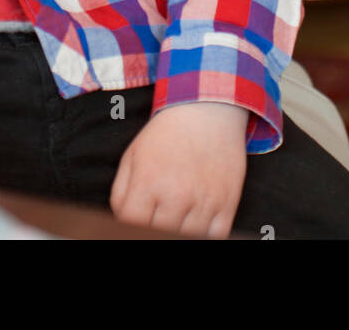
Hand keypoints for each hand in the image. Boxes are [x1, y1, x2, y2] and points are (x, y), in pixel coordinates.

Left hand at [109, 102, 248, 237]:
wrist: (207, 109)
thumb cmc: (167, 133)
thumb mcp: (132, 155)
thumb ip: (121, 193)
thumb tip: (122, 221)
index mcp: (148, 182)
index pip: (131, 224)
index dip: (130, 226)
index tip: (136, 220)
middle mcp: (176, 195)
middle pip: (159, 235)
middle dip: (154, 227)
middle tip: (157, 216)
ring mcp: (204, 201)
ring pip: (187, 239)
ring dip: (179, 231)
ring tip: (176, 217)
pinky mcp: (226, 203)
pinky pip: (215, 237)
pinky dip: (204, 235)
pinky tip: (196, 223)